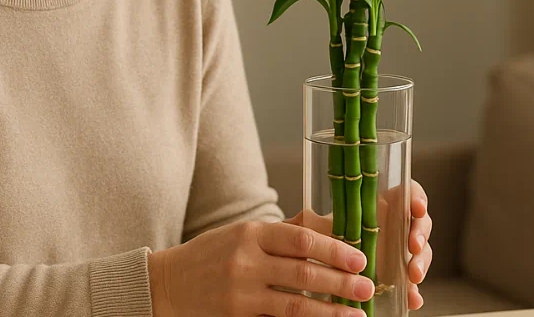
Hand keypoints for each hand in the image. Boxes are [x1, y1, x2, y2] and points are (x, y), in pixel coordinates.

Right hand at [148, 220, 373, 316]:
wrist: (166, 285)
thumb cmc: (212, 256)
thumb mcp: (242, 234)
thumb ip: (283, 232)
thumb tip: (331, 226)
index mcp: (250, 234)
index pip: (300, 239)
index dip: (334, 249)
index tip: (359, 258)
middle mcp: (244, 263)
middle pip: (303, 273)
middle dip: (340, 282)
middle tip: (367, 287)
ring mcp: (239, 296)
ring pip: (294, 306)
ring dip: (330, 313)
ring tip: (357, 316)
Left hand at [285, 179, 433, 311]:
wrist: (322, 266)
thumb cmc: (323, 238)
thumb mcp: (318, 226)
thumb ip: (315, 222)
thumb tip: (302, 218)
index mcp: (383, 205)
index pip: (408, 194)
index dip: (416, 198)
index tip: (416, 208)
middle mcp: (396, 226)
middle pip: (420, 223)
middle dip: (420, 234)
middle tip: (412, 246)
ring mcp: (400, 251)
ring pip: (421, 252)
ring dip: (421, 262)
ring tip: (413, 275)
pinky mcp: (399, 276)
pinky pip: (412, 282)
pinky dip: (414, 291)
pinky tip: (412, 299)